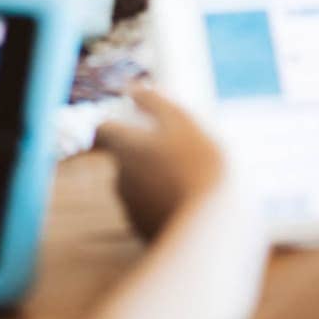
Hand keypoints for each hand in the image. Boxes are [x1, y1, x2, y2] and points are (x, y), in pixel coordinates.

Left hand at [96, 88, 230, 238]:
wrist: (214, 223)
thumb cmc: (200, 164)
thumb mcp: (181, 121)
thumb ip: (154, 101)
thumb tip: (134, 87)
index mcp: (125, 148)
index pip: (104, 129)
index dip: (119, 122)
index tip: (140, 122)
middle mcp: (120, 179)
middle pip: (124, 157)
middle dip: (145, 152)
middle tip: (180, 150)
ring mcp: (131, 208)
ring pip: (138, 184)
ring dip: (156, 177)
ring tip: (190, 178)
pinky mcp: (145, 231)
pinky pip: (149, 209)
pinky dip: (162, 202)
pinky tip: (190, 201)